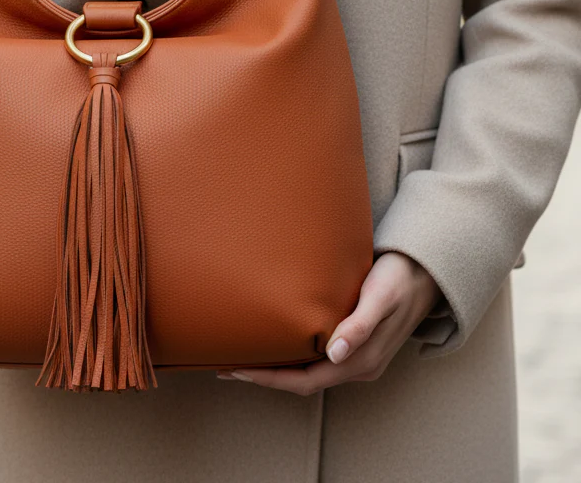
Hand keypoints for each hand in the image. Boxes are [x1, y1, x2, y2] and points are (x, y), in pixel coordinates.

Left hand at [217, 252, 442, 394]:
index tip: (237, 370)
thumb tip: (335, 354)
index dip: (270, 379)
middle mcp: (357, 365)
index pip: (306, 380)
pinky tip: (276, 340)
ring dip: (277, 367)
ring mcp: (356, 356)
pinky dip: (292, 355)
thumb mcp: (380, 297)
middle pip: (302, 381)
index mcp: (361, 360)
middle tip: (227, 364)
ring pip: (309, 371)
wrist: (424, 270)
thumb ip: (360, 325)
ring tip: (244, 353)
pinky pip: (316, 358)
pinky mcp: (354, 343)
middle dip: (265, 376)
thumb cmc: (399, 278)